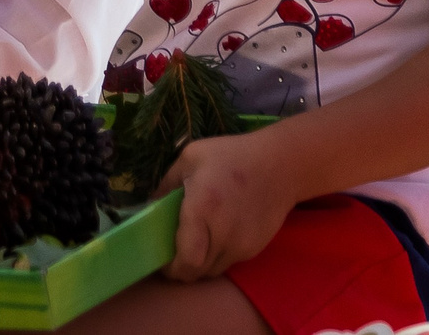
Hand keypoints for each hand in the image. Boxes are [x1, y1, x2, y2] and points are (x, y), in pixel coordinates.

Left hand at [158, 131, 297, 280]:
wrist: (279, 166)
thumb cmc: (230, 156)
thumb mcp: (190, 159)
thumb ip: (166, 186)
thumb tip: (148, 209)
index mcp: (203, 208)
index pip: (187, 259)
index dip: (170, 268)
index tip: (159, 260)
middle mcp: (224, 233)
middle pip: (198, 272)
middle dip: (180, 269)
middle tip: (170, 255)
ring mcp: (243, 245)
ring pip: (213, 270)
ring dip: (199, 264)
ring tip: (191, 244)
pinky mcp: (255, 249)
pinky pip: (229, 262)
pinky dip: (216, 256)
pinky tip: (213, 236)